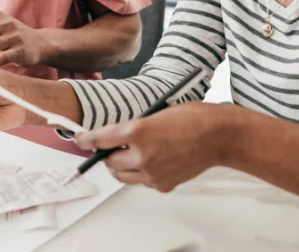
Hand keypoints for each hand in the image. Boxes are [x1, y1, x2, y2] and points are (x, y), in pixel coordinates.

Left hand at [74, 103, 236, 192]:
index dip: (86, 139)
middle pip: (109, 162)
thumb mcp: (155, 113)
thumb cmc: (193, 118)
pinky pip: (141, 181)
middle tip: (114, 145)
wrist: (219, 136)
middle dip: (108, 154)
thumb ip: (134, 126)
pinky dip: (141, 173)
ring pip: (123, 175)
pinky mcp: (162, 185)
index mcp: (138, 130)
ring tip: (135, 152)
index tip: (79, 139)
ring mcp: (152, 173)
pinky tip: (155, 159)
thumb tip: (116, 136)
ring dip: (123, 164)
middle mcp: (142, 155)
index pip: (100, 139)